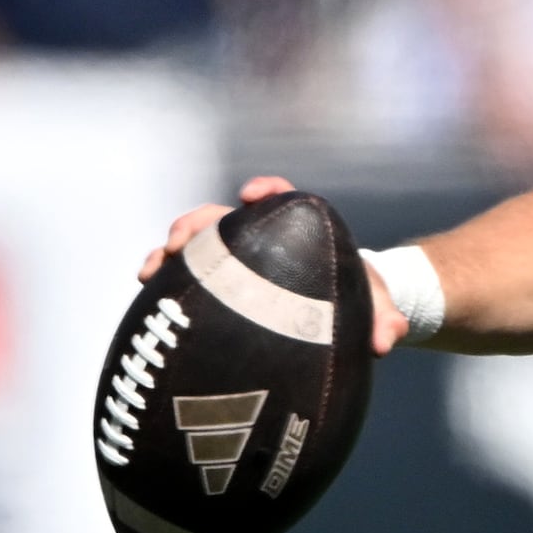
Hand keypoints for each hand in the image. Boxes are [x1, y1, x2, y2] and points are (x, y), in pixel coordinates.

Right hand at [142, 175, 409, 353]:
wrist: (342, 319)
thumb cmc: (359, 303)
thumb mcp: (374, 311)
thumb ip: (384, 321)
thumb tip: (385, 342)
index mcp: (300, 231)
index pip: (281, 198)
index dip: (266, 191)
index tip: (251, 194)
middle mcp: (260, 239)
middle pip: (222, 218)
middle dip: (198, 224)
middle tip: (179, 241)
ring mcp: (234, 262)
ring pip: (195, 246)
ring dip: (169, 253)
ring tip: (150, 271)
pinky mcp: (217, 286)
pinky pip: (186, 279)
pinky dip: (165, 283)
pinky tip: (146, 299)